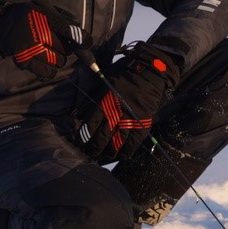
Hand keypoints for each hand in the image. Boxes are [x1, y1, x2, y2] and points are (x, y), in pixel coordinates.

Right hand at [0, 0, 89, 78]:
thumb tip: (81, 34)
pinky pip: (46, 72)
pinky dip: (50, 70)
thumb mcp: (42, 7)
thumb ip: (60, 18)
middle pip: (65, 48)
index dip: (80, 38)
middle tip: (60, 44)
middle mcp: (36, 32)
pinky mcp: (23, 60)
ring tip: (53, 53)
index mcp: (42, 16)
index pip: (66, 29)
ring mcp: (29, 48)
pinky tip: (47, 63)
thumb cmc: (26, 15)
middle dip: (67, 48)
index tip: (87, 43)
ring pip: (57, 61)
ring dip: (59, 59)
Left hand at [76, 43, 179, 160]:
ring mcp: (130, 119)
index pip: (90, 125)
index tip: (81, 143)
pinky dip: (128, 150)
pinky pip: (134, 141)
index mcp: (104, 103)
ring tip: (105, 156)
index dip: (84, 137)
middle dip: (94, 148)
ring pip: (117, 142)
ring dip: (110, 152)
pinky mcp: (143, 122)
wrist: (147, 72)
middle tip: (91, 153)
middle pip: (102, 137)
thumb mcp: (102, 85)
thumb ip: (92, 101)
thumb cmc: (122, 75)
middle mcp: (116, 113)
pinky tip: (123, 154)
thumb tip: (80, 116)